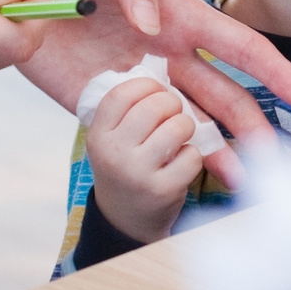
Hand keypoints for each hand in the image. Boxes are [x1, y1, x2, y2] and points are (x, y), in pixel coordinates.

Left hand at [0, 0, 290, 175]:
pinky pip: (138, 135)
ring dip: (217, 152)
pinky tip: (184, 183)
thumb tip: (154, 22)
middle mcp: (164, 54)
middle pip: (223, 96)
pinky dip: (162, 159)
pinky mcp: (97, 104)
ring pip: (188, 124)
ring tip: (243, 184)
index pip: (236, 44)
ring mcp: (135, 82)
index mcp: (175, 14)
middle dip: (252, 127)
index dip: (273, 70)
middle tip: (277, 163)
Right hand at [85, 77, 207, 243]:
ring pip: (178, 126)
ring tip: (178, 137)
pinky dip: (192, 155)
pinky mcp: (164, 190)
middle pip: (154, 106)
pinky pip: (192, 154)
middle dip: (172, 103)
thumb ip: (126, 109)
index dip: (145, 85)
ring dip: (185, 128)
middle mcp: (114, 154)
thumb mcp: (111, 139)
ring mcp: (138, 174)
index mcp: (98, 136)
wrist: (126, 220)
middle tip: (173, 112)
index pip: (120, 94)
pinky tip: (179, 163)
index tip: (155, 90)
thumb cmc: (124, 168)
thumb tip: (157, 69)